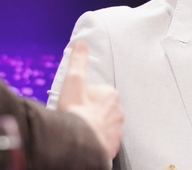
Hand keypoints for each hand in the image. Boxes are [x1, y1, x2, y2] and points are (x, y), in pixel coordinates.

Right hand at [57, 41, 123, 158]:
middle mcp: (118, 112)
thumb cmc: (75, 111)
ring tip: (80, 130)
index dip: (86, 96)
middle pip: (104, 109)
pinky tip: (86, 141)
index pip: (99, 92)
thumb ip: (78, 60)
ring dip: (96, 127)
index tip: (77, 102)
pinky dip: (98, 142)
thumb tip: (81, 44)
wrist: (77, 142)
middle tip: (77, 116)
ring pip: (106, 126)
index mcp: (110, 95)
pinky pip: (106, 142)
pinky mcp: (112, 147)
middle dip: (93, 112)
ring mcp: (116, 131)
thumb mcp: (73, 80)